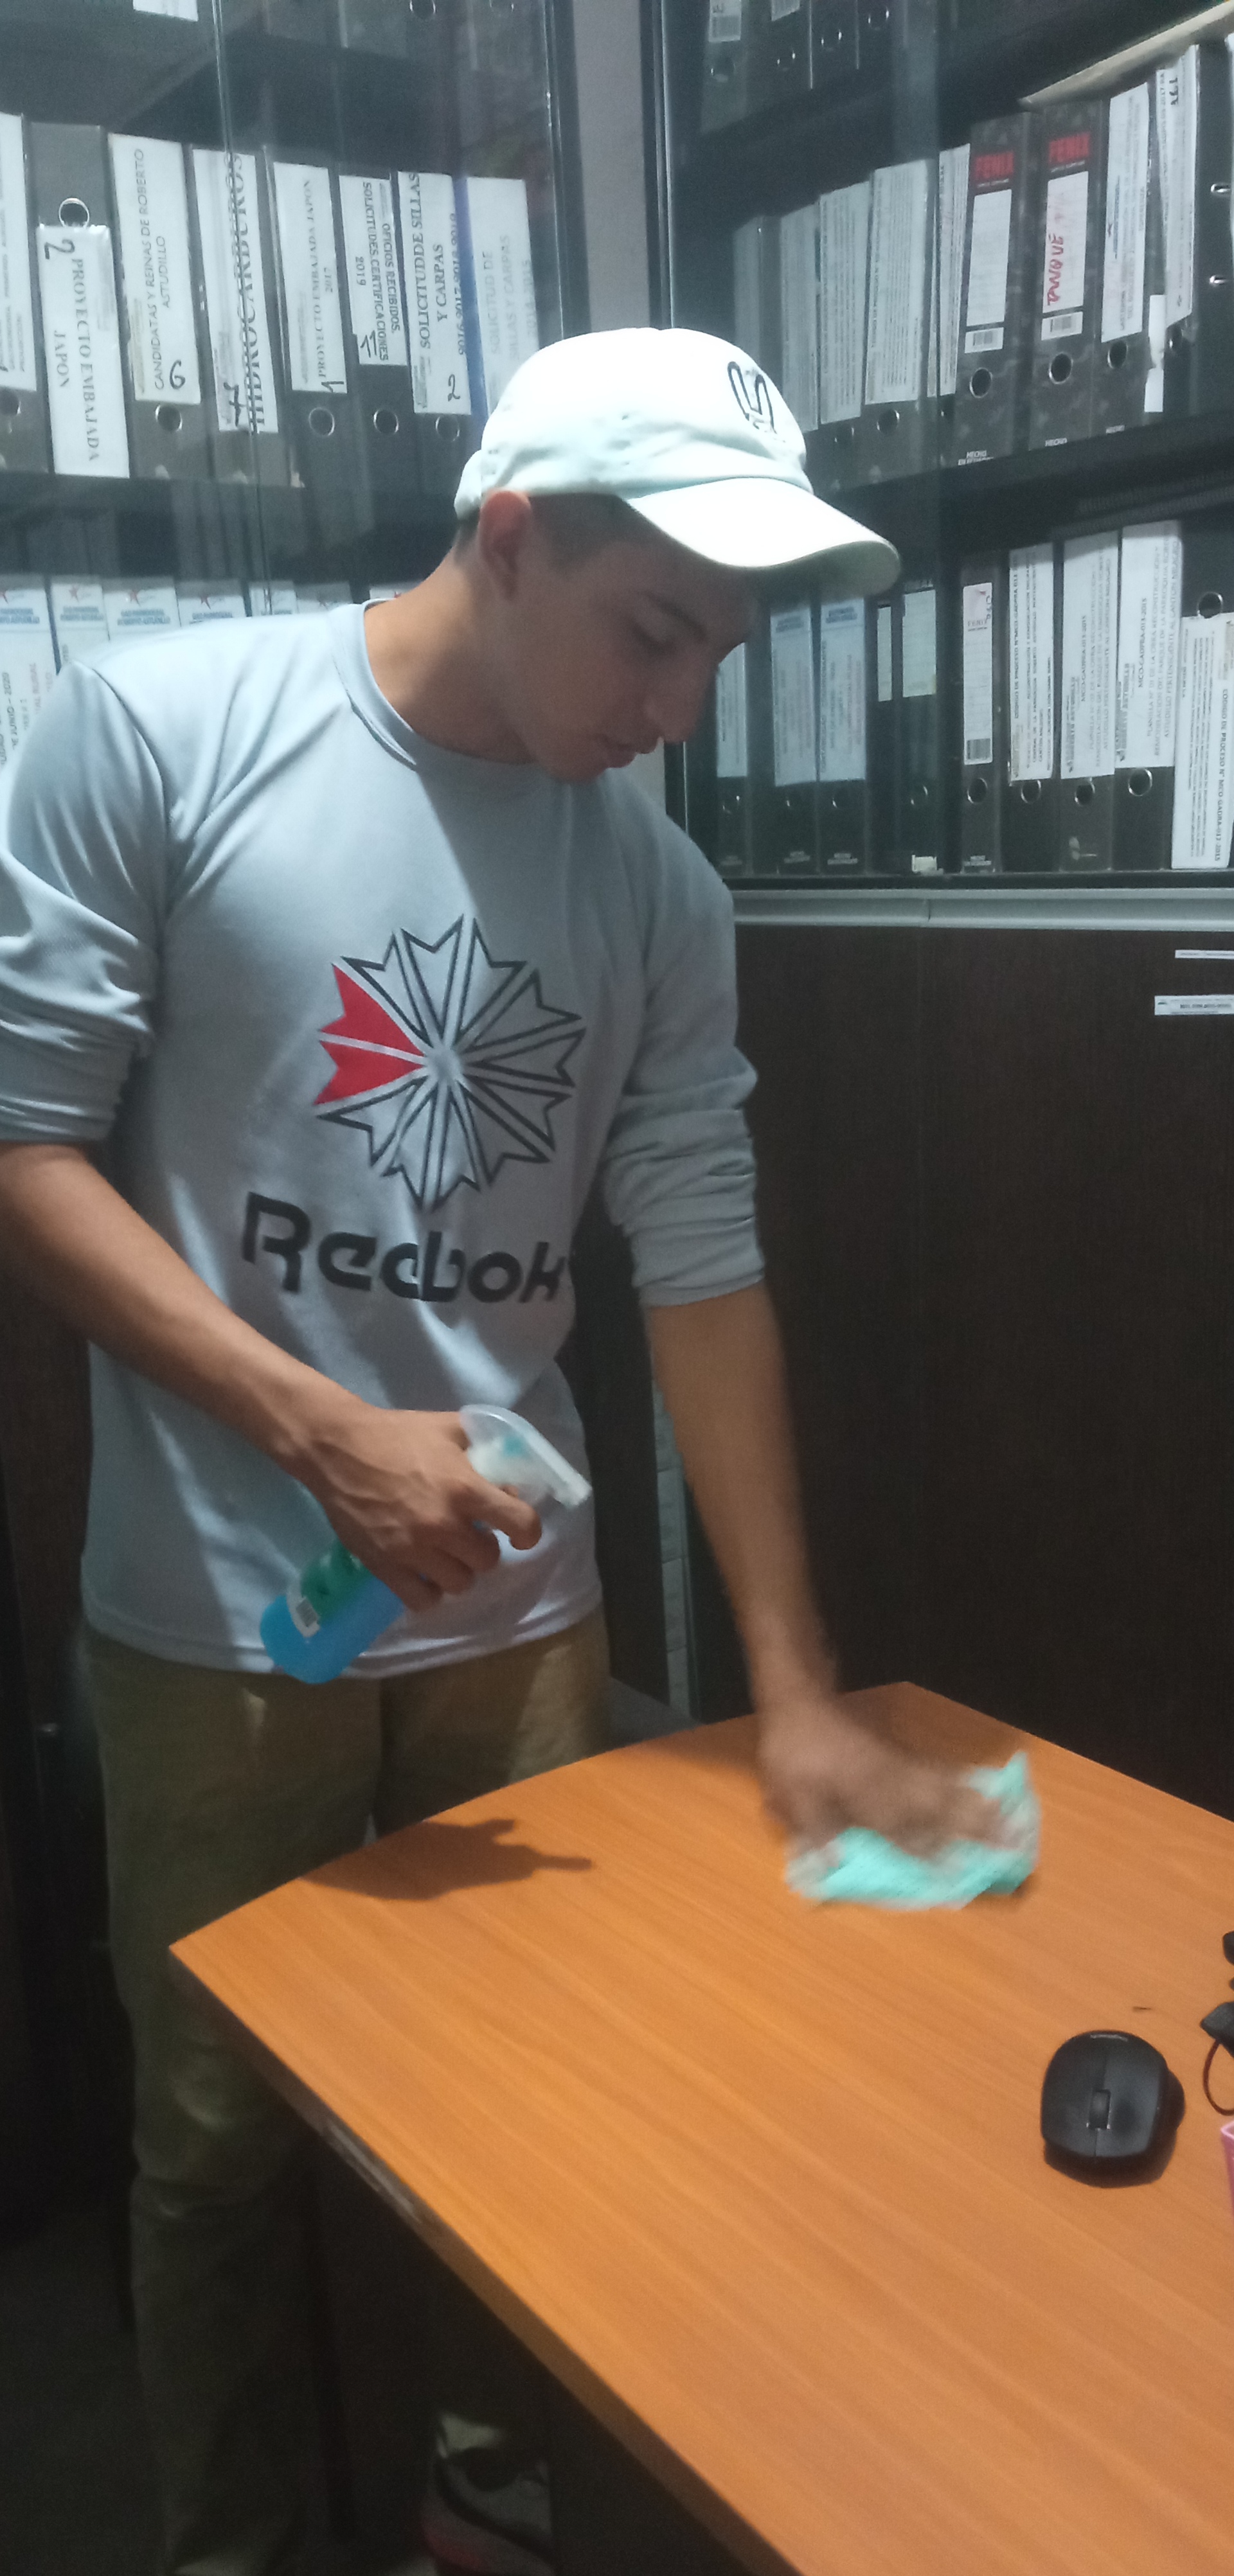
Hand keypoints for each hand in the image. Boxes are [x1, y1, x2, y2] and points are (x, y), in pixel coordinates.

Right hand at [300, 1397, 540, 1611]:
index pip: (520, 1524)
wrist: (337, 1449)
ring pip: (459, 1584)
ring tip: (444, 1555)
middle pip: (488, 1561)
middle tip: (468, 1535)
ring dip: (457, 1571)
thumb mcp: (449, 1428)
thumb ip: (483, 1450)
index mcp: (465, 1488)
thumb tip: (506, 1481)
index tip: (519, 1533)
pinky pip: (423, 1600)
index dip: (527, 1532)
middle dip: (482, 1548)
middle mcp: (443, 1524)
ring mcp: (413, 1550)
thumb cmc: (396, 1434)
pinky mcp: (386, 1567)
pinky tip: (423, 1575)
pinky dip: (428, 1592)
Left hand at [757, 1689, 1006, 1855]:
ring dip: (977, 1803)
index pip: (905, 1833)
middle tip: (1013, 1841)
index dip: (931, 1855)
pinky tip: (976, 1785)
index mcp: (866, 1797)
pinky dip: (959, 1780)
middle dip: (977, 1827)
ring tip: (1010, 1816)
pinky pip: (936, 1770)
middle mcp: (891, 1783)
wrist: (800, 1702)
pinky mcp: (897, 1754)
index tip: (961, 1875)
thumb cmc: (793, 1752)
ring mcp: (898, 1766)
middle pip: (941, 1808)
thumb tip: (831, 1868)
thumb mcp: (792, 1793)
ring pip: (945, 1788)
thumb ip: (814, 1830)